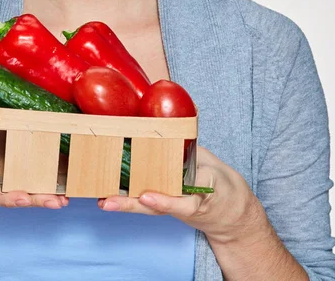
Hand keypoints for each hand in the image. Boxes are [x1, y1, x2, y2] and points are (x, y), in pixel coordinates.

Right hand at [0, 125, 68, 210]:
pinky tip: (57, 196)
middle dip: (35, 201)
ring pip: (18, 200)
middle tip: (56, 201)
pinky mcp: (0, 193)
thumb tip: (8, 120)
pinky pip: (20, 196)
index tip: (23, 198)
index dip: (7, 197)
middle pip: (10, 200)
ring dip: (41, 200)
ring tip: (62, 200)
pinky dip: (38, 196)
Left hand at [97, 145, 263, 243]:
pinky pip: (146, 204)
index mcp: (201, 194)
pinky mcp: (165, 206)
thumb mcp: (214, 168)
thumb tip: (178, 122)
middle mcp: (183, 204)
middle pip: (157, 207)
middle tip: (110, 201)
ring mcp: (172, 207)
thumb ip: (193, 152)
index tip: (147, 198)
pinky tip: (107, 198)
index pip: (183, 199)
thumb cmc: (220, 184)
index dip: (165, 201)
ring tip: (104, 201)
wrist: (230, 213)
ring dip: (125, 204)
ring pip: (148, 208)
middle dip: (132, 204)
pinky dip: (127, 201)